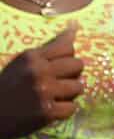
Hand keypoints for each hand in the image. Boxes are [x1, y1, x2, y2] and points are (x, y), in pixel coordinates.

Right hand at [0, 23, 83, 138]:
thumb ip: (50, 45)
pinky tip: (53, 109)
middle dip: (72, 74)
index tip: (58, 67)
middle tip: (60, 81)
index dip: (67, 58)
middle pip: (77, 65)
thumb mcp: (24, 61)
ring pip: (78, 86)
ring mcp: (43, 93)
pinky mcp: (46, 113)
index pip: (68, 48)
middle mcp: (38, 72)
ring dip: (70, 93)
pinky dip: (65, 110)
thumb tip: (75, 24)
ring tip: (57, 96)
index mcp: (31, 57)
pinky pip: (72, 107)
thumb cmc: (9, 86)